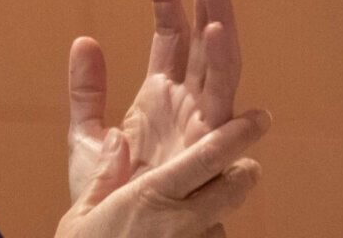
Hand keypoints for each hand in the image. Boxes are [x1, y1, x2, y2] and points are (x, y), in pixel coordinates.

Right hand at [55, 108, 270, 237]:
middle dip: (244, 173)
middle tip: (247, 166)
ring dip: (212, 219)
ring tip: (184, 224)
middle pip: (233, 188)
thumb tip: (119, 138)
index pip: (209, 158)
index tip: (260, 118)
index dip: (238, 135)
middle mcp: (180, 222)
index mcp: (152, 196)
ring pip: (220, 224)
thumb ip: (105, 175)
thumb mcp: (82, 214)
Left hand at [67, 0, 243, 202]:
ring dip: (220, 18)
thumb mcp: (86, 133)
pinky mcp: (205, 142)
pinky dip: (222, 62)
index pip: (170, 36)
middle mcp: (186, 104)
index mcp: (160, 96)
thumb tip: (85, 39)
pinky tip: (217, 29)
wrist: (109, 233)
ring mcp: (199, 121)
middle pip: (202, 40)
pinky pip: (220, 97)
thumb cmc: (104, 195)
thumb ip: (86, 88)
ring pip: (219, 61)